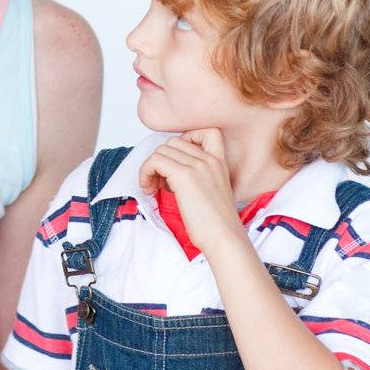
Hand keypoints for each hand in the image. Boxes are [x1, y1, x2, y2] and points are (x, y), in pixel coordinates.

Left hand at [138, 129, 239, 255]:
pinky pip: (154, 160)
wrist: (223, 237)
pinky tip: (149, 189)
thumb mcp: (211, 191)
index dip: (186, 140)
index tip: (178, 162)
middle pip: (173, 142)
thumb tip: (167, 172)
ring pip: (161, 150)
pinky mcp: (183, 175)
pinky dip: (145, 172)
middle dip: (162, 160)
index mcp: (219, 161)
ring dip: (151, 167)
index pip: (206, 131)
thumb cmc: (216, 224)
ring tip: (154, 187)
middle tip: (159, 182)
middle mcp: (209, 159)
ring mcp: (197, 165)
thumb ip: (197, 176)